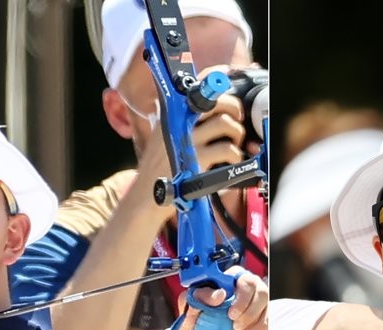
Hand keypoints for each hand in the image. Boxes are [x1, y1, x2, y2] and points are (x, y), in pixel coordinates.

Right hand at [131, 94, 246, 218]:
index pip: (195, 84)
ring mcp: (186, 141)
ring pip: (225, 123)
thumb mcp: (162, 136)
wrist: (145, 197)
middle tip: (235, 122)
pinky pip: (227, 149)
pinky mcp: (196, 161)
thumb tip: (204, 104)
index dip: (216, 79)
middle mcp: (177, 121)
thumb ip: (178, 119)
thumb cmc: (159, 168)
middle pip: (218, 101)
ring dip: (237, 134)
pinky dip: (235, 156)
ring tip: (232, 145)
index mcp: (171, 113)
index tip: (226, 82)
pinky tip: (228, 162)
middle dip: (235, 110)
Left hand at [175, 267, 267, 329]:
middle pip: (260, 291)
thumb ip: (199, 296)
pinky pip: (272, 322)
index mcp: (228, 279)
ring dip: (257, 324)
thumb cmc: (196, 317)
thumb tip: (218, 295)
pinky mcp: (263, 317)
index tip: (230, 313)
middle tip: (235, 324)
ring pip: (268, 306)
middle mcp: (246, 287)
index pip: (243, 279)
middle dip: (250, 311)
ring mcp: (257, 302)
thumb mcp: (190, 305)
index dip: (240, 297)